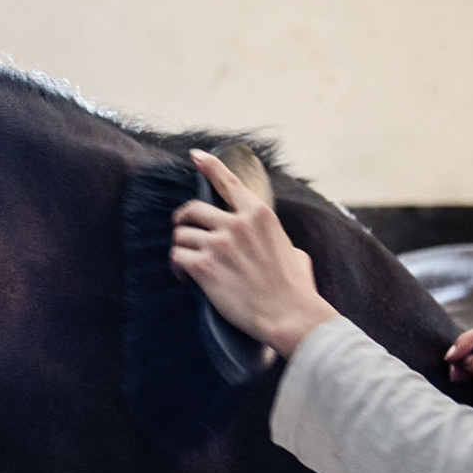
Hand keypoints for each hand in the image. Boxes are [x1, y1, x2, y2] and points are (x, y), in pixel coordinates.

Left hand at [169, 149, 338, 357]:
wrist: (291, 316)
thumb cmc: (296, 290)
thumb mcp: (294, 252)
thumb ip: (277, 240)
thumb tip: (275, 244)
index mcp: (259, 215)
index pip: (229, 182)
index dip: (209, 166)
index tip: (195, 156)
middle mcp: (237, 223)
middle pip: (192, 210)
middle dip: (184, 222)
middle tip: (183, 233)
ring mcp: (219, 243)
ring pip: (181, 235)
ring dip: (182, 249)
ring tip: (189, 265)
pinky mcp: (204, 266)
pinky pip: (176, 257)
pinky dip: (178, 268)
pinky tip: (186, 278)